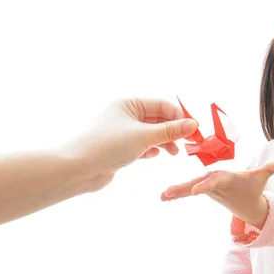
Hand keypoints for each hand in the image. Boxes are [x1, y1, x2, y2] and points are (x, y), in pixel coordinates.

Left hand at [63, 98, 197, 185]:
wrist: (78, 169)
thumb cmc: (107, 146)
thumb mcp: (144, 136)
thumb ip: (170, 131)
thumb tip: (193, 125)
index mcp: (128, 103)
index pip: (162, 105)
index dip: (180, 116)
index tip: (195, 130)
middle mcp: (125, 114)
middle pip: (158, 119)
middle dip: (173, 130)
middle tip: (188, 144)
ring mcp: (123, 132)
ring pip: (152, 133)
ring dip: (165, 141)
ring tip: (173, 153)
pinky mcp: (121, 148)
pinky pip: (143, 145)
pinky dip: (152, 150)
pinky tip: (155, 156)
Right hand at [161, 161, 273, 228]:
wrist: (247, 192)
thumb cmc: (253, 185)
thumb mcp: (262, 178)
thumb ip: (270, 170)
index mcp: (226, 176)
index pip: (215, 179)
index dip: (206, 184)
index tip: (197, 192)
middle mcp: (214, 178)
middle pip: (198, 181)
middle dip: (186, 187)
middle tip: (171, 192)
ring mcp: (206, 184)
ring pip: (190, 186)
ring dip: (177, 191)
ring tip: (163, 196)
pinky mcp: (202, 190)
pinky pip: (187, 192)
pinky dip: (177, 194)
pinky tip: (164, 198)